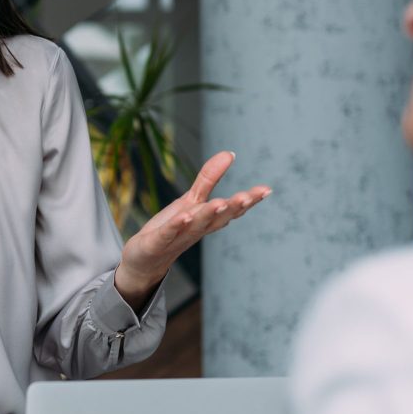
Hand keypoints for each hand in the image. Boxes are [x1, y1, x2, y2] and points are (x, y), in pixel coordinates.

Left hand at [115, 151, 270, 305]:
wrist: (146, 260)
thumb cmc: (173, 228)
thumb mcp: (191, 200)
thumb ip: (209, 178)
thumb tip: (230, 153)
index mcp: (208, 219)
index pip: (231, 210)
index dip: (249, 201)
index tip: (266, 190)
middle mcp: (197, 229)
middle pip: (218, 218)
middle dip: (233, 208)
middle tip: (247, 197)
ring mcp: (177, 237)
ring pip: (196, 225)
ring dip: (208, 214)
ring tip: (220, 202)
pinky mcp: (157, 243)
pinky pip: (167, 234)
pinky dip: (176, 226)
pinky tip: (184, 216)